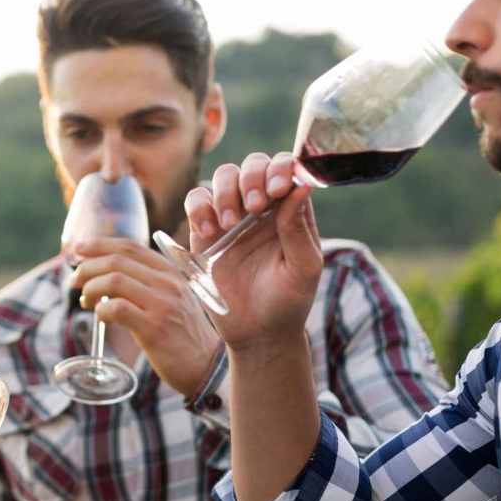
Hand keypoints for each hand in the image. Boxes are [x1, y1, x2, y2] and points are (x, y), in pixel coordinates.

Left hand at [70, 237, 220, 396]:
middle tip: (75, 281)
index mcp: (171, 270)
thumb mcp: (173, 297)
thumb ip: (149, 281)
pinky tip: (100, 316)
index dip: (99, 245)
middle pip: (117, 261)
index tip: (78, 251)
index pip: (129, 246)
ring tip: (85, 300)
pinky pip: (117, 308)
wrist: (205, 364)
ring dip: (91, 288)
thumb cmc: (182, 333)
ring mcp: (163, 304)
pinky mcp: (154, 328)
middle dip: (87, 268)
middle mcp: (168, 282)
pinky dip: (100, 310)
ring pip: (114, 280)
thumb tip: (107, 271)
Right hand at [184, 152, 322, 352]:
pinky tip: (209, 231)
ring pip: (223, 176)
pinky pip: (196, 201)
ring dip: (226, 191)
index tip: (278, 190)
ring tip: (229, 223)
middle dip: (252, 177)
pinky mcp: (205, 232)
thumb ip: (299, 229)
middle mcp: (262, 208)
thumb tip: (301, 186)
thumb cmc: (288, 303)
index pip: (287, 169)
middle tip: (255, 207)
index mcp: (291, 210)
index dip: (281, 169)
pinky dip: (199, 207)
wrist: (257, 335)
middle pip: (253, 165)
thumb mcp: (303, 269)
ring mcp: (232, 217)